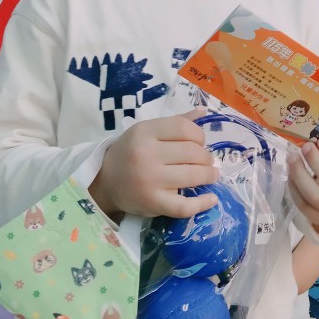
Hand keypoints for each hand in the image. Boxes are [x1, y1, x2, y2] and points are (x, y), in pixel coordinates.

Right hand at [90, 111, 218, 220]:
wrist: (106, 182)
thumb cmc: (131, 152)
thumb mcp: (147, 130)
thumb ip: (175, 122)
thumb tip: (203, 112)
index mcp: (145, 132)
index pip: (184, 128)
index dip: (199, 135)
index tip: (200, 142)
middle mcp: (146, 154)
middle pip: (191, 152)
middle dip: (206, 157)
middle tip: (207, 160)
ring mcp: (149, 181)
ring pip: (192, 176)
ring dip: (208, 175)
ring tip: (211, 174)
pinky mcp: (152, 203)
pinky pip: (184, 206)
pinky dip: (202, 203)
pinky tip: (212, 198)